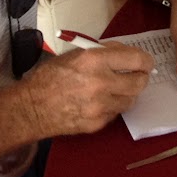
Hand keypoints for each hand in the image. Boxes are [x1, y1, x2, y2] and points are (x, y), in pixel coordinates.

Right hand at [18, 44, 151, 135]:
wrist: (31, 108)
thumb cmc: (51, 76)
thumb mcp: (75, 54)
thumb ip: (103, 52)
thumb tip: (125, 53)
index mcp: (94, 60)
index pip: (136, 59)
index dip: (145, 60)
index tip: (146, 62)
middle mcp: (100, 83)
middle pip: (139, 82)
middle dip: (141, 78)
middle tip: (136, 76)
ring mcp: (100, 106)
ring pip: (131, 100)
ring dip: (127, 93)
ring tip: (116, 89)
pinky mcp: (97, 123)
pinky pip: (116, 113)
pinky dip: (113, 107)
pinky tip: (100, 102)